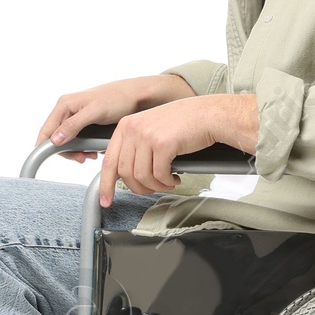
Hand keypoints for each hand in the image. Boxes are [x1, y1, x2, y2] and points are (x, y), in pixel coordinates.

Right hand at [36, 74, 193, 163]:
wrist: (138, 96)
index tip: (61, 159)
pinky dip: (85, 148)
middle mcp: (67, 110)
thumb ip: (73, 125)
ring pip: (67, 141)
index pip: (46, 131)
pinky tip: (95, 151)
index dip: (48, 147)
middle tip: (83, 158)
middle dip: (68, 152)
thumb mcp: (95, 111)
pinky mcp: (86, 123)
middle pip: (56, 139)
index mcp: (64, 105)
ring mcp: (76, 117)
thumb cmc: (118, 98)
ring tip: (90, 155)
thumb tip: (55, 139)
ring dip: (77, 152)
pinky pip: (79, 140)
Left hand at [97, 94, 258, 205]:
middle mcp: (133, 129)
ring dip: (156, 185)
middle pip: (125, 172)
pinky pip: (158, 175)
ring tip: (167, 182)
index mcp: (126, 125)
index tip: (106, 200)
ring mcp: (147, 135)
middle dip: (139, 188)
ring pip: (141, 177)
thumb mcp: (151, 128)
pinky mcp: (162, 144)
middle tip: (152, 189)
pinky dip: (167, 182)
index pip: (109, 161)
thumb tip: (126, 174)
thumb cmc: (184, 123)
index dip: (106, 185)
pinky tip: (175, 177)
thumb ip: (135, 146)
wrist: (208, 114)